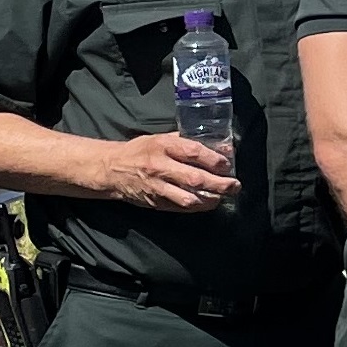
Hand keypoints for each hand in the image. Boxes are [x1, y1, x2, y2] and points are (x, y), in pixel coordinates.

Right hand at [100, 133, 237, 211]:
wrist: (111, 169)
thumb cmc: (140, 151)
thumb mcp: (160, 138)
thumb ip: (186, 142)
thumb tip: (218, 147)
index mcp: (162, 146)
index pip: (194, 152)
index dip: (215, 160)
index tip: (227, 164)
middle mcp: (160, 166)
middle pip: (196, 178)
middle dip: (220, 184)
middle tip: (235, 186)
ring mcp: (157, 186)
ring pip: (189, 198)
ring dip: (210, 199)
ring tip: (223, 197)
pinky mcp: (155, 202)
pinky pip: (180, 208)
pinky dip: (197, 207)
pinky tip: (207, 203)